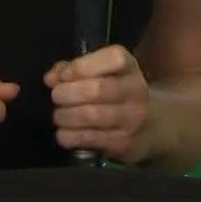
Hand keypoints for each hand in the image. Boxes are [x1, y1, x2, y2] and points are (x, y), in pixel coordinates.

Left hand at [46, 45, 150, 163]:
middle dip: (67, 93)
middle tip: (56, 96)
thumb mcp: (101, 73)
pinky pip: (89, 138)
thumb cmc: (115, 92)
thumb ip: (73, 70)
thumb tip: (51, 78)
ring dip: (65, 116)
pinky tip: (63, 132)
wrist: (149, 125)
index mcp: (129, 67)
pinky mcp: (123, 142)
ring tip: (59, 115)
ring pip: (91, 115)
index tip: (63, 76)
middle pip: (97, 89)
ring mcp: (132, 118)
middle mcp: (135, 90)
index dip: (82, 66)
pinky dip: (68, 136)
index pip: (113, 59)